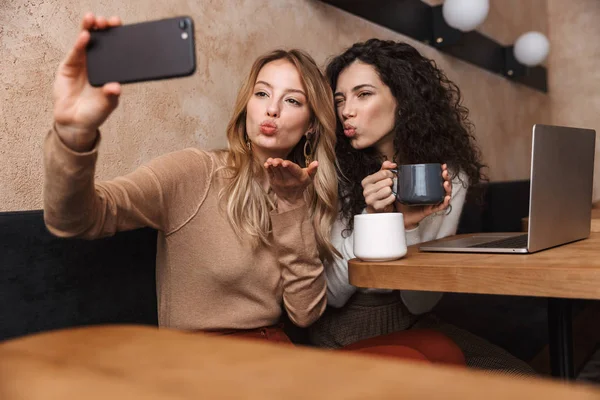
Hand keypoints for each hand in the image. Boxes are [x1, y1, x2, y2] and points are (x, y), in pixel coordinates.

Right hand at [53, 13, 122, 151]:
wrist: (75, 123)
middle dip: (105, 29)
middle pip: (101, 42)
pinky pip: (75, 53)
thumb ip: (111, 96)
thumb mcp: (107, 105)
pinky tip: (85, 36)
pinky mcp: (69, 66)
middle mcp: (97, 64)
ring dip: (89, 29)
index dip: (119, 38)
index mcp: (110, 71)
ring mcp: (83, 63)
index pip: (116, 50)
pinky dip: (79, 44)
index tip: (123, 29)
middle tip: (109, 21)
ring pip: (87, 42)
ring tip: (93, 19)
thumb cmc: (94, 113)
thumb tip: (116, 87)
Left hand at [264, 158, 317, 211]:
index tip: (284, 162)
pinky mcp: (273, 182)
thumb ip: (313, 169)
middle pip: (284, 170)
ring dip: (273, 165)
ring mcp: (280, 182)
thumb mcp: (309, 178)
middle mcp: (290, 181)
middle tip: (276, 160)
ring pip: (276, 171)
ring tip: (271, 160)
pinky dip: (268, 168)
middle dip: (279, 164)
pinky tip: (267, 163)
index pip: (294, 170)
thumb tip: (316, 162)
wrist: (291, 198)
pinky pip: (270, 174)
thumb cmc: (301, 184)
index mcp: (300, 178)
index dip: (289, 166)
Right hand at [362, 160, 396, 212]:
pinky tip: (389, 198)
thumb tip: (392, 164)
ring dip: (391, 191)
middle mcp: (366, 190)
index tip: (390, 178)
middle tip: (390, 186)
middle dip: (391, 183)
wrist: (378, 207)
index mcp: (366, 181)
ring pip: (388, 190)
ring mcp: (370, 199)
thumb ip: (385, 168)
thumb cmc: (380, 191)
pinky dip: (392, 198)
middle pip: (387, 181)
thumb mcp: (380, 178)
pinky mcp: (376, 206)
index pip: (383, 173)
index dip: (390, 174)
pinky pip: (390, 198)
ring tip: (388, 193)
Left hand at [396, 164, 452, 228]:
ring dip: (447, 189)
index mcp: (427, 189)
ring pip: (444, 195)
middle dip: (446, 178)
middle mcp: (431, 195)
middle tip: (445, 172)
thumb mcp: (401, 189)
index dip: (441, 172)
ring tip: (446, 183)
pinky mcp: (430, 210)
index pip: (437, 179)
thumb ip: (400, 180)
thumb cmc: (402, 203)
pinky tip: (446, 197)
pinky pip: (440, 206)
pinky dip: (445, 202)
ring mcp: (432, 203)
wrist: (400, 216)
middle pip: (443, 186)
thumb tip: (397, 169)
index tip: (443, 165)